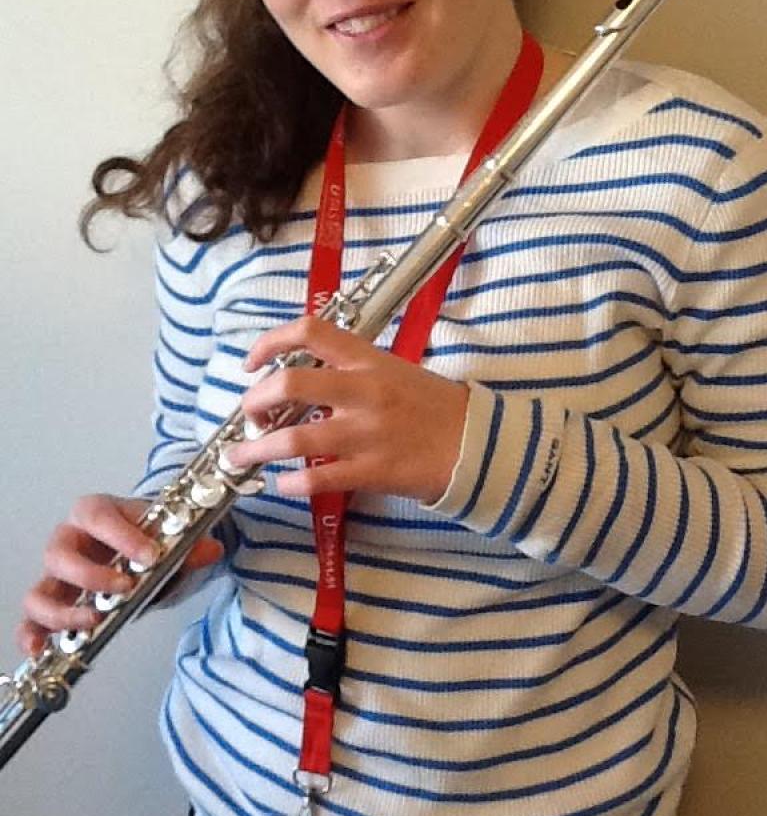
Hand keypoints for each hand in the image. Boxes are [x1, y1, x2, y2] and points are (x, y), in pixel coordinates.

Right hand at [17, 494, 222, 657]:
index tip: (150, 556)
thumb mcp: (170, 536)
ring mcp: (57, 573)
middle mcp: (69, 539)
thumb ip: (189, 545)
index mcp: (97, 512)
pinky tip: (40, 648)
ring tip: (94, 620)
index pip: (99, 516)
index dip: (121, 536)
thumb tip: (211, 549)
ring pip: (40, 590)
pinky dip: (31, 633)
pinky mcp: (53, 601)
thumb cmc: (147, 536)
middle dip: (92, 575)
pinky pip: (31, 618)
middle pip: (60, 553)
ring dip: (64, 610)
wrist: (140, 548)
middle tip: (125, 588)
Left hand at [227, 316, 468, 503]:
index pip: (310, 332)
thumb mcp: (393, 370)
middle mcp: (363, 391)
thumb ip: (349, 370)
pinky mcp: (372, 470)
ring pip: (294, 439)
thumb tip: (299, 381)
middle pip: (290, 383)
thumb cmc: (432, 405)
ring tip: (241, 457)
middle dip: (256, 400)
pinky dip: (292, 483)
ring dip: (257, 449)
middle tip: (249, 415)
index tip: (252, 362)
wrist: (477, 442)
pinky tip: (285, 484)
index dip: (270, 342)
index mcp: (368, 359)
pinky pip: (319, 479)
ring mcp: (366, 433)